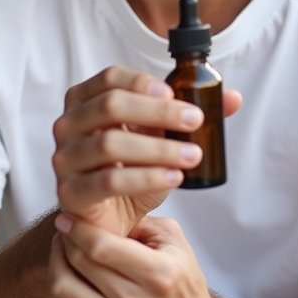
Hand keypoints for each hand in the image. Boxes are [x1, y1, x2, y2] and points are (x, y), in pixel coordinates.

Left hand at [48, 215, 210, 297]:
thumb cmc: (183, 281)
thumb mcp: (174, 242)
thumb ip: (141, 222)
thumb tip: (107, 206)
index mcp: (157, 273)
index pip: (103, 247)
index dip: (80, 228)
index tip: (69, 215)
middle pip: (82, 262)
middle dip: (68, 237)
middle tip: (66, 223)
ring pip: (65, 285)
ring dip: (57, 259)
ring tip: (62, 244)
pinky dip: (61, 279)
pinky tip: (66, 265)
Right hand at [52, 66, 240, 236]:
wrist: (109, 218)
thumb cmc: (131, 168)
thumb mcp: (160, 137)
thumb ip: (189, 115)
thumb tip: (232, 98)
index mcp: (85, 99)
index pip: (111, 78)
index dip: (143, 82)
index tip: (175, 92)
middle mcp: (68, 123)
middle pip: (110, 105)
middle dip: (158, 111)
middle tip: (196, 121)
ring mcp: (64, 158)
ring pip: (110, 143)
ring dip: (158, 148)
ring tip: (193, 155)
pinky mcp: (70, 192)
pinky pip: (108, 181)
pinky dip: (145, 177)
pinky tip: (173, 177)